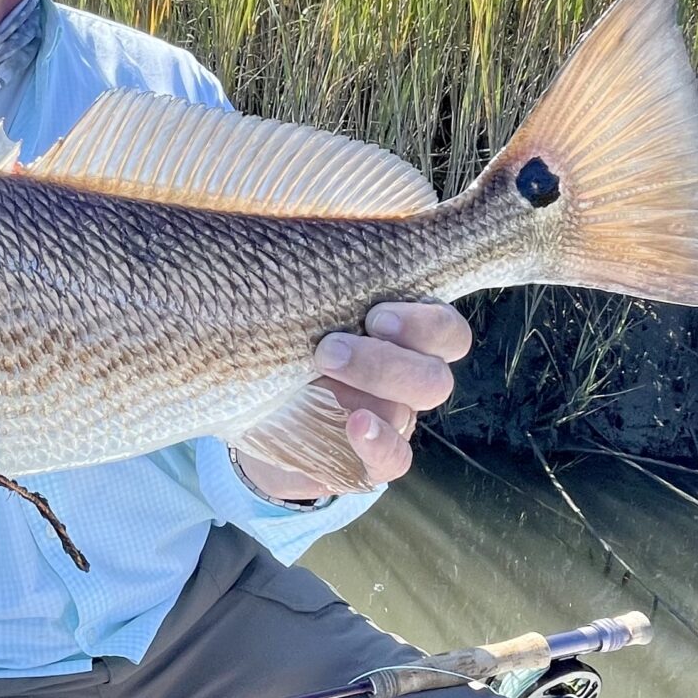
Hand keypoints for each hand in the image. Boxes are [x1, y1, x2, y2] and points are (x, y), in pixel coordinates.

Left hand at [235, 300, 470, 501]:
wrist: (250, 411)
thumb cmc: (283, 342)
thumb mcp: (296, 308)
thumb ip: (321, 282)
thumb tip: (306, 235)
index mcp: (401, 338)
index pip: (447, 332)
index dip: (424, 324)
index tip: (374, 314)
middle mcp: (404, 380)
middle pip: (435, 377)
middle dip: (387, 362)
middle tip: (329, 349)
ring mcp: (390, 423)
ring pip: (410, 411)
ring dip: (372, 391)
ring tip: (321, 373)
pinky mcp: (368, 462)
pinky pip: (395, 460)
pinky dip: (380, 442)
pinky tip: (355, 425)